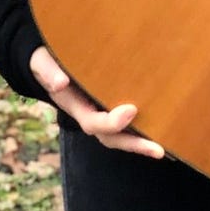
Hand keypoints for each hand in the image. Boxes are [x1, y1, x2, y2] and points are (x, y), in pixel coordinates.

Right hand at [29, 44, 166, 158]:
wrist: (48, 60)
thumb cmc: (48, 61)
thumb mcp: (43, 63)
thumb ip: (48, 71)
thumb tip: (60, 83)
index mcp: (75, 106)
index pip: (93, 123)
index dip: (112, 122)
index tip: (131, 110)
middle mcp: (89, 114)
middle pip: (111, 137)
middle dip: (134, 144)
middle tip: (158, 150)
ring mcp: (101, 111)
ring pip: (121, 134)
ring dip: (142, 142)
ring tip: (165, 149)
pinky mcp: (111, 103)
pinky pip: (128, 121)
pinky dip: (144, 128)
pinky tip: (166, 130)